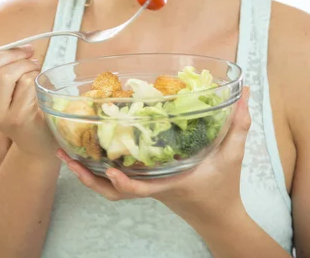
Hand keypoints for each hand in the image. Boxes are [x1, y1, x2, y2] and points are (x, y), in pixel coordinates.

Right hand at [0, 24, 57, 160]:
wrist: (38, 131)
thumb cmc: (20, 96)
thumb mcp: (3, 70)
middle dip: (12, 53)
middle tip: (27, 52)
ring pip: (8, 74)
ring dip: (27, 64)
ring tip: (34, 66)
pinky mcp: (16, 118)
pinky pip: (26, 84)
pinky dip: (36, 76)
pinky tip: (38, 81)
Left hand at [58, 87, 250, 226]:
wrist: (218, 215)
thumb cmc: (224, 188)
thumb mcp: (233, 155)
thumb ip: (239, 124)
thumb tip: (243, 93)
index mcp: (169, 184)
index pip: (140, 190)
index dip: (123, 184)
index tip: (111, 171)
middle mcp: (151, 187)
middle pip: (112, 191)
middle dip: (87, 176)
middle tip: (66, 156)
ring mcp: (146, 187)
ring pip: (109, 189)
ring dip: (86, 175)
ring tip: (66, 154)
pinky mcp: (144, 183)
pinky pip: (115, 182)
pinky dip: (98, 172)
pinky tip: (89, 153)